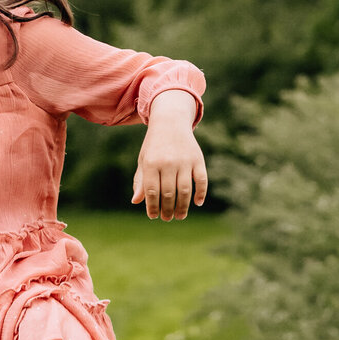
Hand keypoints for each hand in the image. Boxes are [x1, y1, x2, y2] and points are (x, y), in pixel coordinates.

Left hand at [132, 90, 206, 220]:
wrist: (171, 121)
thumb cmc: (154, 145)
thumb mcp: (144, 160)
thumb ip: (141, 181)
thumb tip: (136, 202)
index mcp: (151, 163)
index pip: (152, 192)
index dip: (152, 207)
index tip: (153, 216)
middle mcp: (168, 162)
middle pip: (168, 194)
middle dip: (167, 210)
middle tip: (167, 218)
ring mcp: (184, 161)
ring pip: (184, 190)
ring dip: (183, 207)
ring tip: (180, 216)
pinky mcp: (198, 159)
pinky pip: (201, 180)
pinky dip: (201, 193)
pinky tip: (197, 203)